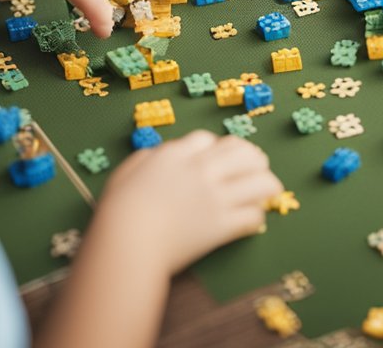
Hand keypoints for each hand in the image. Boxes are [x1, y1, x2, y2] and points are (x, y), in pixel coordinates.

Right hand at [94, 131, 282, 275]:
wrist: (125, 243)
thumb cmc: (117, 211)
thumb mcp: (125, 174)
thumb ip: (146, 160)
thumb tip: (158, 156)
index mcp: (176, 154)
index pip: (210, 139)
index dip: (216, 149)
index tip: (217, 161)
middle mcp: (202, 170)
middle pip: (245, 151)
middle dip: (253, 160)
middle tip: (253, 172)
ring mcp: (215, 197)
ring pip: (263, 181)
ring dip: (265, 186)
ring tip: (262, 195)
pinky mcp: (222, 225)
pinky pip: (255, 216)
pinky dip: (255, 219)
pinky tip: (249, 223)